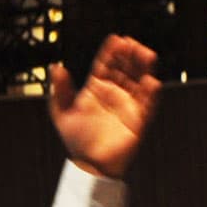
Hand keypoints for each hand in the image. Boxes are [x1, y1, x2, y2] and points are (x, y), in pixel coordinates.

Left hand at [49, 36, 159, 179]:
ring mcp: (128, 105)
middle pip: (125, 68)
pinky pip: (147, 105)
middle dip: (130, 55)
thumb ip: (59, 90)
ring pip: (139, 81)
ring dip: (144, 67)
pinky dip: (151, 94)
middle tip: (132, 44)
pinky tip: (151, 82)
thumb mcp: (62, 113)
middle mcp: (114, 93)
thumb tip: (55, 67)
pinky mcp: (138, 121)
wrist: (90, 166)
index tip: (116, 40)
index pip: (106, 65)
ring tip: (147, 55)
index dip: (112, 53)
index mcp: (97, 89)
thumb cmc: (76, 141)